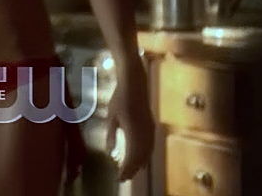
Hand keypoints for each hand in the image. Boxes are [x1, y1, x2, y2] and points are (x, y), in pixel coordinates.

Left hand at [106, 65, 155, 180]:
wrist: (135, 84)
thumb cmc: (120, 98)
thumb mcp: (111, 117)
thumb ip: (111, 135)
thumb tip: (109, 151)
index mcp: (133, 131)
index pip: (131, 156)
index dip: (126, 169)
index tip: (119, 178)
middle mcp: (144, 133)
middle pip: (141, 157)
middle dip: (133, 169)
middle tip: (124, 178)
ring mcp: (150, 130)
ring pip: (147, 153)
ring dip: (140, 164)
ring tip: (132, 172)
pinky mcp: (152, 126)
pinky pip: (151, 146)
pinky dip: (146, 156)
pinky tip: (141, 160)